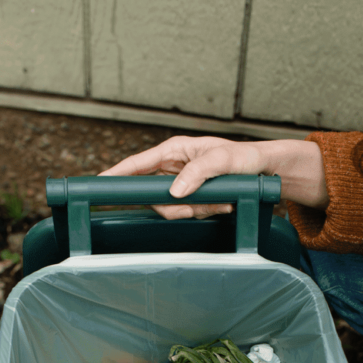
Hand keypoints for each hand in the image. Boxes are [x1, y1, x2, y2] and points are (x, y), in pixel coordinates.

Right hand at [99, 135, 328, 218]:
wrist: (262, 170)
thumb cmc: (242, 157)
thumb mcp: (222, 160)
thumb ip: (198, 173)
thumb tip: (175, 192)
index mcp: (173, 150)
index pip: (137, 164)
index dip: (117, 174)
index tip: (100, 182)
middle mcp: (172, 166)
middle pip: (153, 194)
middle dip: (177, 205)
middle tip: (201, 206)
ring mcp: (180, 183)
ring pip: (171, 208)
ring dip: (196, 210)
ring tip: (221, 202)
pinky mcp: (191, 197)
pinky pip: (188, 212)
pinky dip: (205, 211)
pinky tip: (222, 204)